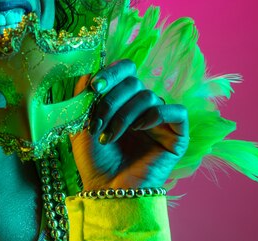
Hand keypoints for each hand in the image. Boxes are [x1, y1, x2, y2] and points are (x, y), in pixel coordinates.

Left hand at [70, 59, 188, 190]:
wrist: (105, 188)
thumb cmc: (93, 159)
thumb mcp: (81, 121)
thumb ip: (84, 94)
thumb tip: (89, 69)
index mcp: (122, 98)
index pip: (124, 69)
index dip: (110, 73)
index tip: (94, 87)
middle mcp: (142, 105)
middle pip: (133, 81)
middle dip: (110, 101)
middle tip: (97, 123)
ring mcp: (159, 120)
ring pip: (148, 96)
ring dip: (124, 115)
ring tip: (110, 137)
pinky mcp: (177, 135)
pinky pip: (176, 111)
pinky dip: (156, 114)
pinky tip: (139, 128)